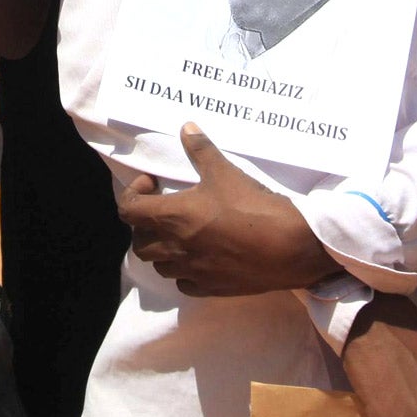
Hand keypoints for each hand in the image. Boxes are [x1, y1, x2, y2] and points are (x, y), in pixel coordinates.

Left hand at [115, 124, 337, 295]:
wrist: (288, 246)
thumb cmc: (252, 206)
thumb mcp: (225, 172)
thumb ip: (201, 150)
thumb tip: (186, 128)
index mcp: (173, 217)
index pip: (128, 210)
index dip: (133, 194)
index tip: (153, 184)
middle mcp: (175, 248)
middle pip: (139, 243)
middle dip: (145, 224)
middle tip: (164, 208)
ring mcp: (192, 271)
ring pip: (159, 265)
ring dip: (161, 248)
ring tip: (180, 232)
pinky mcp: (210, 288)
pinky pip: (183, 283)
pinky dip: (183, 270)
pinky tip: (198, 257)